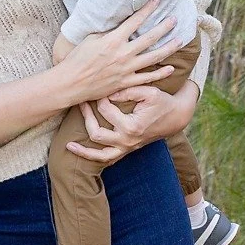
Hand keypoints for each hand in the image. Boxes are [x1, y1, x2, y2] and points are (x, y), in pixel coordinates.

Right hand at [53, 0, 183, 106]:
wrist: (71, 83)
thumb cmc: (78, 59)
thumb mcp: (91, 39)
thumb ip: (107, 32)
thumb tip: (118, 24)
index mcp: (113, 39)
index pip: (135, 21)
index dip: (147, 9)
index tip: (157, 1)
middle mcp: (123, 53)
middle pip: (149, 38)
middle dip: (164, 27)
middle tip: (175, 19)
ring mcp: (126, 69)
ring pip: (153, 57)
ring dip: (168, 48)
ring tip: (180, 41)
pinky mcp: (126, 82)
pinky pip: (147, 78)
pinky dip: (160, 73)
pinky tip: (170, 68)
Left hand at [65, 80, 200, 164]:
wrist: (176, 116)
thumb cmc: (162, 102)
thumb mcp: (149, 91)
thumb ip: (127, 91)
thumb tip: (106, 93)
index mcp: (132, 126)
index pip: (106, 109)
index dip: (100, 95)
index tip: (98, 85)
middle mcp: (127, 140)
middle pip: (96, 132)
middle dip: (85, 116)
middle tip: (80, 101)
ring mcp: (127, 148)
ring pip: (99, 154)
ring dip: (83, 150)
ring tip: (68, 145)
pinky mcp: (127, 150)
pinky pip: (107, 159)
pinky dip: (92, 157)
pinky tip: (80, 152)